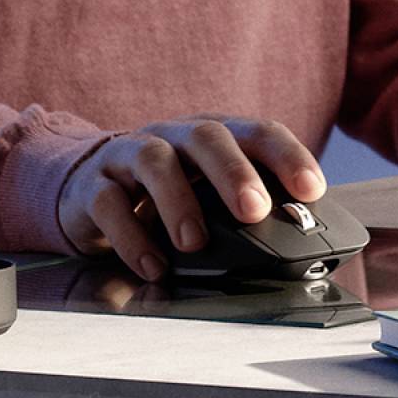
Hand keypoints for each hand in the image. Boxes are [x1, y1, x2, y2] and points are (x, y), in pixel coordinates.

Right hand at [58, 116, 325, 281]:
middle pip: (206, 136)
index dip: (287, 157)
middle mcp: (173, 136)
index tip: (311, 191)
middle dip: (233, 173)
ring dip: (178, 200)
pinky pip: (108, 203)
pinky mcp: (92, 187)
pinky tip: (152, 265)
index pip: (258, 132)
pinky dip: (131, 236)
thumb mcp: (208, 191)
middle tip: (254, 211)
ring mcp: (129, 156)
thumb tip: (296, 243)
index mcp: (214, 135)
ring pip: (154, 160)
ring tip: (193, 242)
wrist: (86, 184)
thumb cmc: (167, 190)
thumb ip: (245, 207)